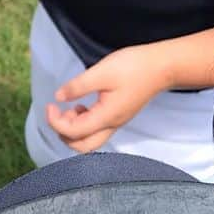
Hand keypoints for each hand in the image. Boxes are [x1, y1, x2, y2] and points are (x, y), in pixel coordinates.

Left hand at [46, 44, 174, 152]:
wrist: (163, 66)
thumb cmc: (135, 67)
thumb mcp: (102, 72)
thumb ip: (78, 86)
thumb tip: (59, 97)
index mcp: (107, 117)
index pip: (73, 133)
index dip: (56, 122)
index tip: (50, 105)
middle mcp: (112, 125)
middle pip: (81, 146)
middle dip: (64, 133)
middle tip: (59, 112)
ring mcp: (116, 122)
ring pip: (89, 140)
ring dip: (74, 129)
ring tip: (72, 107)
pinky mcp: (118, 116)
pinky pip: (96, 130)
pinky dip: (83, 123)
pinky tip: (82, 106)